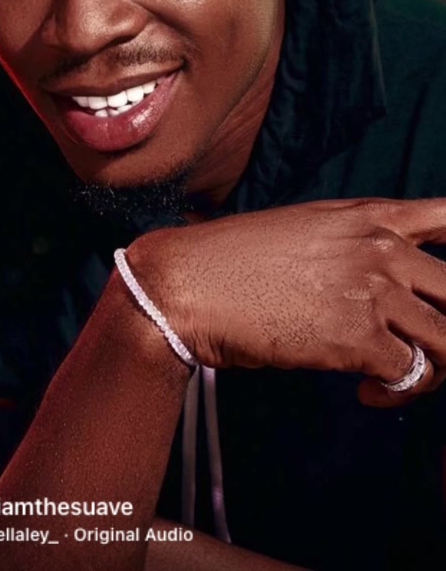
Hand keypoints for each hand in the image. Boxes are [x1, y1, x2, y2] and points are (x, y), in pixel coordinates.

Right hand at [128, 198, 445, 406]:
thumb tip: (384, 274)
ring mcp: (373, 290)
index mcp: (370, 216)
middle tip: (419, 352)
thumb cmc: (235, 258)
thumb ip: (355, 241)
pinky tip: (364, 394)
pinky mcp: (357, 338)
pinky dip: (395, 394)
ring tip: (394, 379)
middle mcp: (382, 247)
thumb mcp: (305, 227)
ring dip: (431, 370)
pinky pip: (410, 375)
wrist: (189, 283)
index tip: (441, 290)